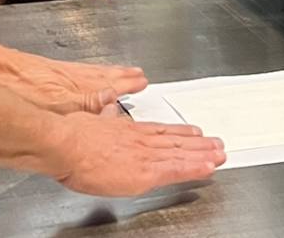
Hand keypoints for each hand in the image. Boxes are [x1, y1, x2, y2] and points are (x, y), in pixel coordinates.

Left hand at [0, 48, 149, 114]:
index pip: (108, 86)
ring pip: (89, 72)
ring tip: (118, 71)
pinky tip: (82, 74)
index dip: (125, 86)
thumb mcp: (58, 103)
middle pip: (101, 76)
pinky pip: (76, 70)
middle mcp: (69, 77)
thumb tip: (110, 99)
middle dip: (120, 76)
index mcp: (76, 87)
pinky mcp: (44, 70)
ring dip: (106, 73)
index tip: (141, 82)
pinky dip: (86, 72)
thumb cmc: (21, 89)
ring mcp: (57, 73)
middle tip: (137, 74)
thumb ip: (86, 101)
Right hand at [49, 113, 224, 195]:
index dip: (179, 133)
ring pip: (181, 155)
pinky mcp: (144, 172)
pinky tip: (208, 168)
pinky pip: (176, 170)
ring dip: (203, 155)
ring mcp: (144, 156)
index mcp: (126, 130)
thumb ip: (103, 118)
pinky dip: (194, 168)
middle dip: (198, 144)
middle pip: (175, 142)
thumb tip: (106, 111)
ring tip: (220, 154)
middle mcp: (140, 141)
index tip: (194, 133)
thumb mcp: (90, 119)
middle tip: (216, 144)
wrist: (64, 143)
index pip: (159, 131)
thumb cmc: (69, 136)